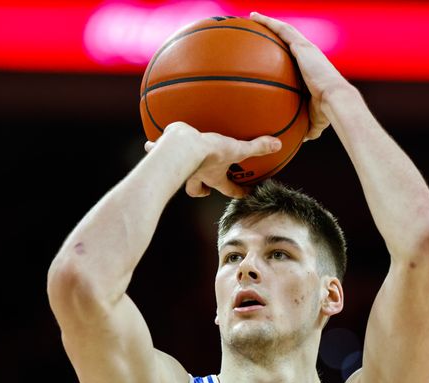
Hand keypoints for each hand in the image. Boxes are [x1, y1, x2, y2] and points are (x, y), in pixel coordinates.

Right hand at [145, 122, 280, 198]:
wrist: (182, 146)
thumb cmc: (209, 152)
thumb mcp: (237, 148)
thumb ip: (257, 147)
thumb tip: (278, 144)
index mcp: (214, 176)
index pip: (230, 188)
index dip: (239, 191)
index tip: (245, 192)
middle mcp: (196, 174)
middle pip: (198, 190)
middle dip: (202, 190)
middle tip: (205, 189)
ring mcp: (180, 167)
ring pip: (178, 174)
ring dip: (176, 172)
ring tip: (175, 166)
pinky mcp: (166, 153)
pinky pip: (158, 151)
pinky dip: (154, 148)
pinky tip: (150, 145)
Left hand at [250, 12, 352, 141]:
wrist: (336, 101)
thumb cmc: (328, 112)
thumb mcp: (315, 119)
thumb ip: (307, 125)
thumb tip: (302, 138)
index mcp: (311, 68)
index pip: (295, 56)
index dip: (285, 51)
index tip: (273, 50)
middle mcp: (309, 55)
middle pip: (289, 39)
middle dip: (274, 32)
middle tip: (259, 29)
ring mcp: (306, 48)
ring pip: (284, 30)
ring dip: (269, 22)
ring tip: (253, 17)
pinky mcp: (302, 46)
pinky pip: (282, 30)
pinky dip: (269, 22)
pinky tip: (255, 17)